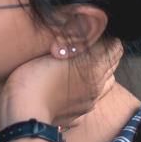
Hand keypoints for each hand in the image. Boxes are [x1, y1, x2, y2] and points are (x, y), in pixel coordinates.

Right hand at [0, 38, 122, 127]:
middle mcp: (98, 85)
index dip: (107, 39)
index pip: (115, 48)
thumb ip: (74, 39)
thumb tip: (87, 27)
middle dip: (105, 54)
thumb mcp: (54, 50)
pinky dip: (89, 91)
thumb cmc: (34, 78)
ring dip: (101, 73)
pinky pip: (93, 99)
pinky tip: (74, 88)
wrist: (24, 114)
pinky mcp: (80, 115)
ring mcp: (90, 102)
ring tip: (85, 67)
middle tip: (91, 47)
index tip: (95, 34)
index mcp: (95, 66)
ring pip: (107, 83)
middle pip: (113, 65)